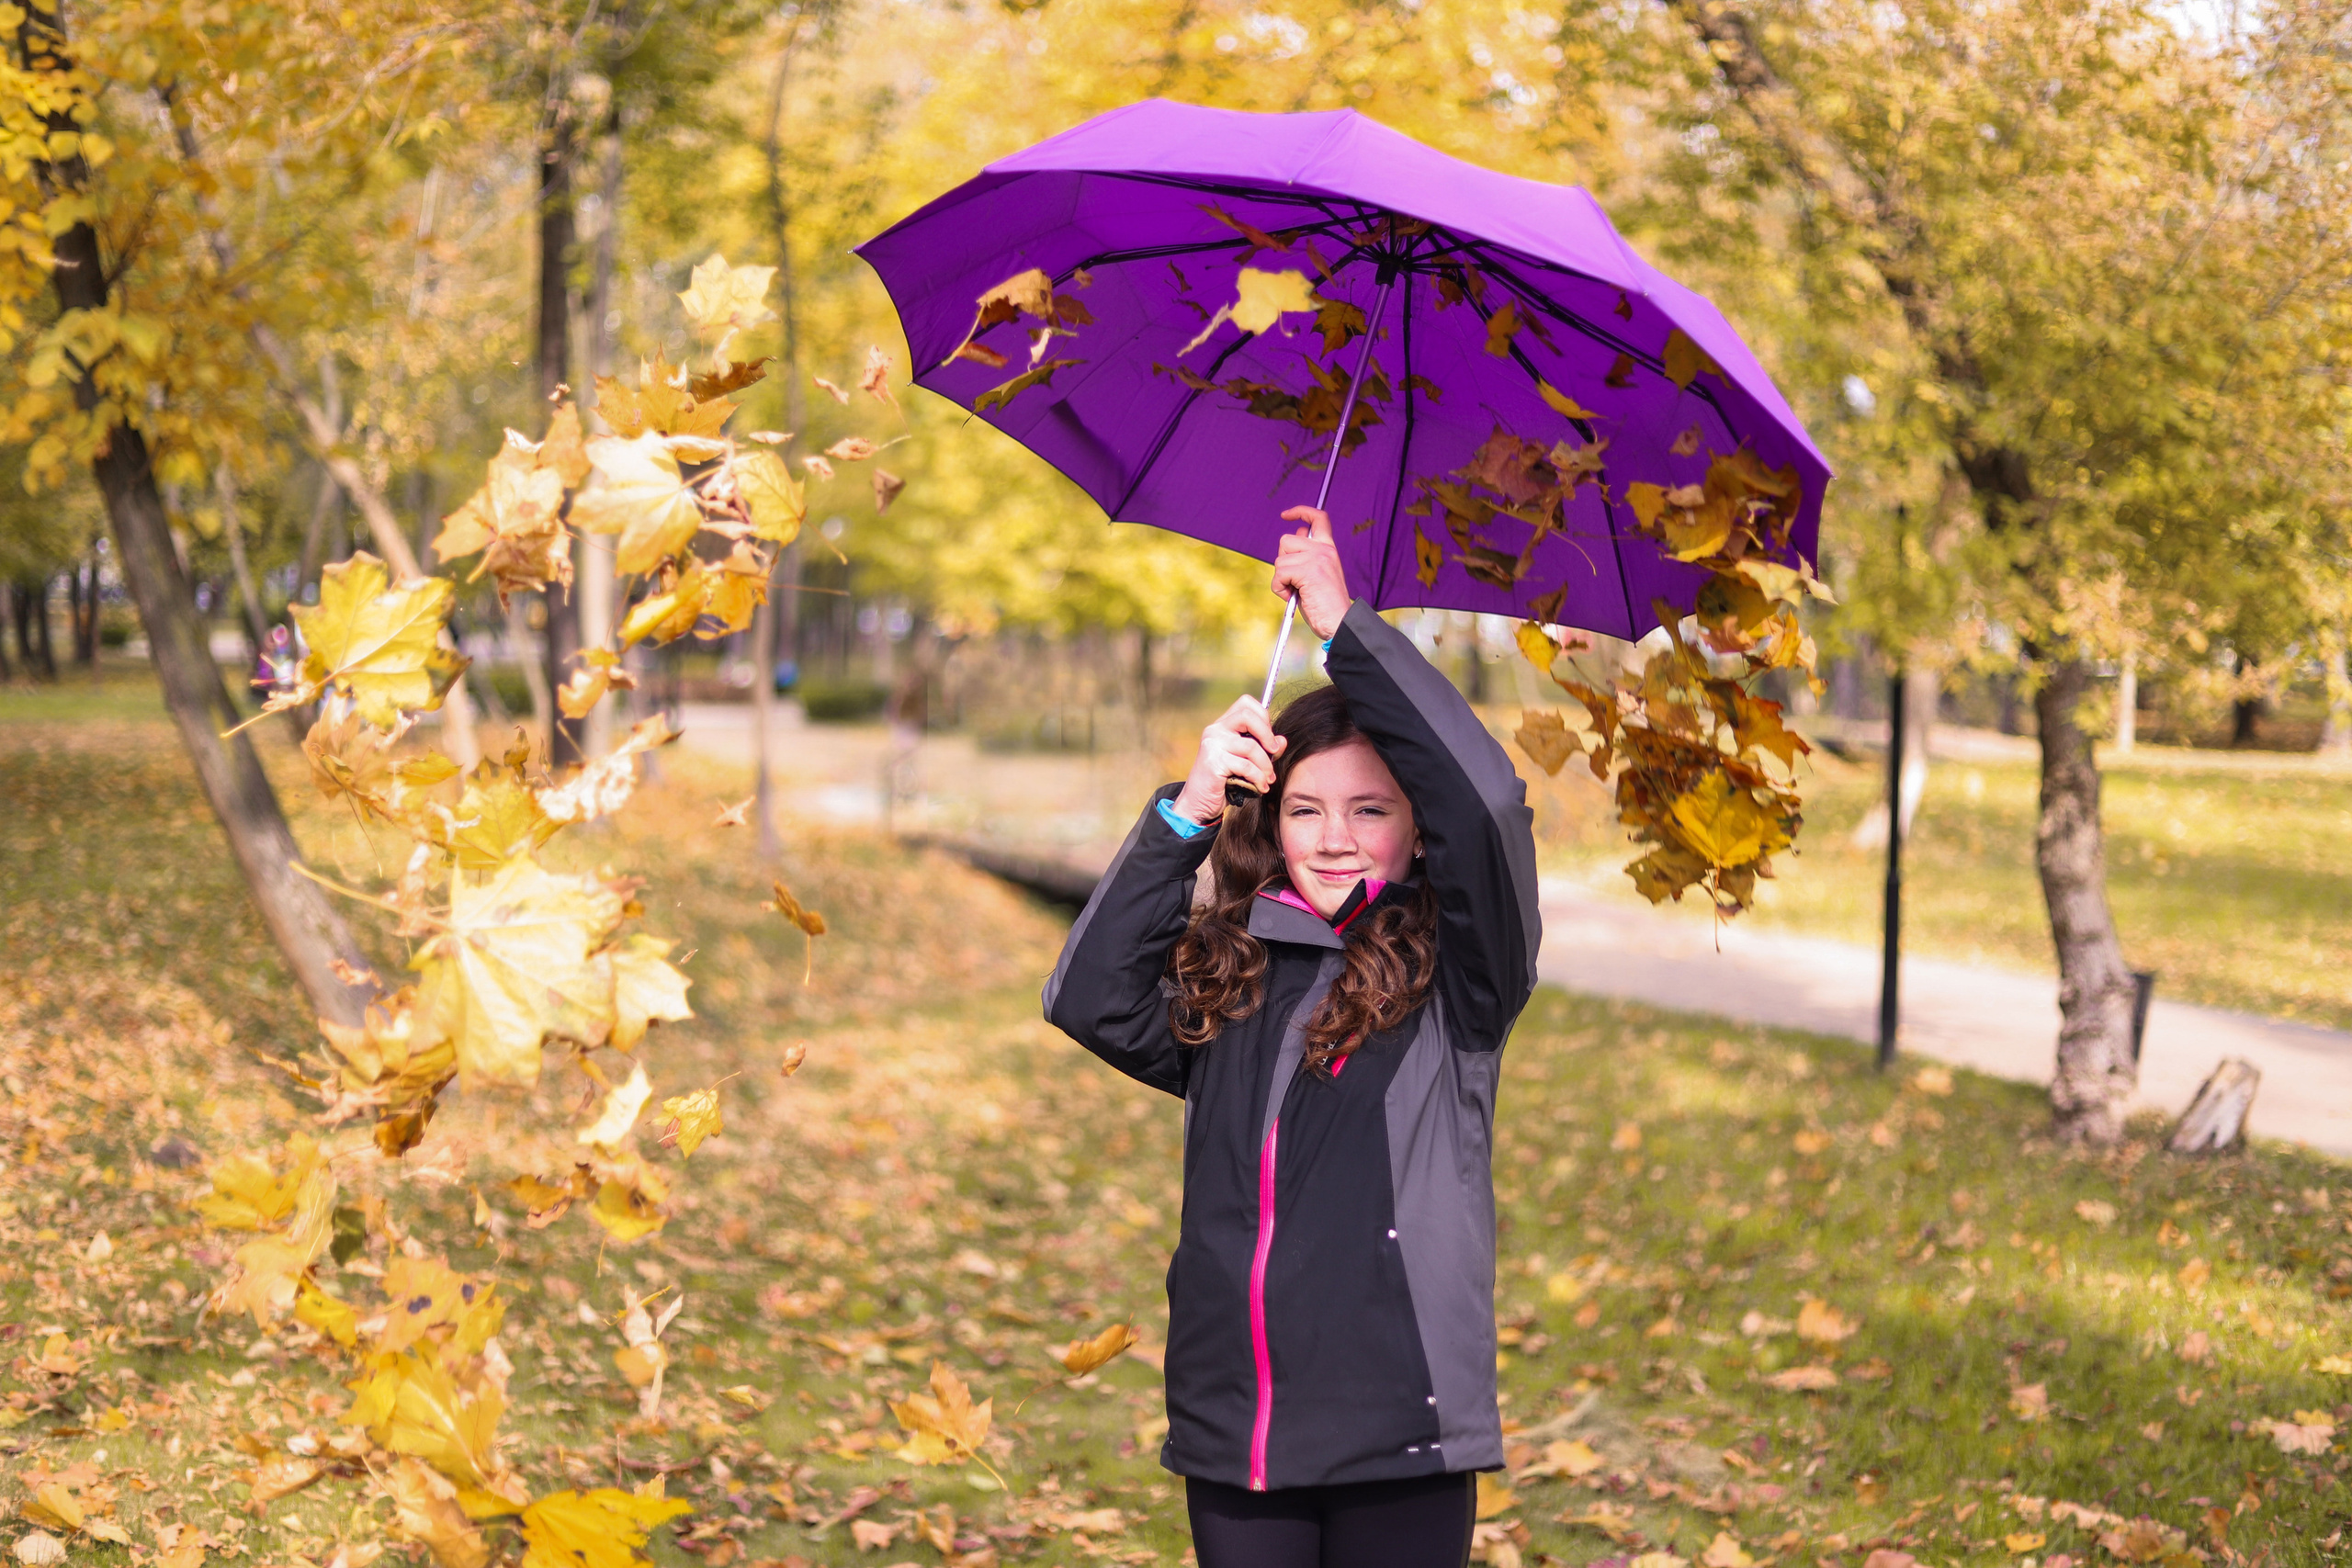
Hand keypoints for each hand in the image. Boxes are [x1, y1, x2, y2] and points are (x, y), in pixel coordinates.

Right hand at [1172, 694, 1286, 823]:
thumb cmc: (1225, 781)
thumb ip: (1265, 750)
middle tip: (1274, 752)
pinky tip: (1260, 787)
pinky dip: (1259, 778)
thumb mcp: (1248, 762)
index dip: (1263, 717)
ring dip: (1266, 766)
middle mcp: (1215, 730)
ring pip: (1251, 747)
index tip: (1269, 738)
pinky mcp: (1213, 762)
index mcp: (1223, 725)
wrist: (1199, 803)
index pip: (1245, 703)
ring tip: (1268, 780)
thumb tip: (1282, 741)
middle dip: (1267, 735)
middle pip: (1247, 716)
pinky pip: (1246, 766)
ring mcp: (1212, 744)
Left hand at [1272, 506, 1350, 640]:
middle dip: (1282, 561)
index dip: (1300, 511)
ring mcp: (1316, 558)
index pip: (1318, 518)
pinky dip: (1279, 588)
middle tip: (1294, 580)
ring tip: (1296, 591)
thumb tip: (1292, 535)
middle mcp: (1324, 549)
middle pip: (1286, 540)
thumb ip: (1307, 554)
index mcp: (1329, 549)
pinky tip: (1293, 597)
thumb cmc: (1326, 605)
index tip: (1286, 514)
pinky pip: (1279, 574)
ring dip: (1281, 579)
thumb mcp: (1317, 574)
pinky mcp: (1307, 570)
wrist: (1339, 623)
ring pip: (1280, 559)